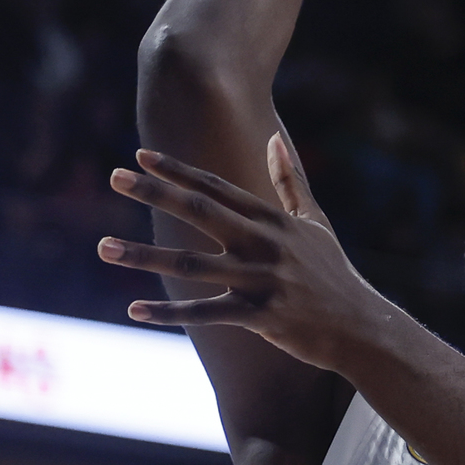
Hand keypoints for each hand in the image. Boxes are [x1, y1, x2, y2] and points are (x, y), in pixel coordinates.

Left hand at [100, 138, 381, 373]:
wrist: (360, 326)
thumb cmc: (333, 275)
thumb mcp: (315, 222)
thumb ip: (291, 181)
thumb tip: (274, 138)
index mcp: (272, 219)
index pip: (216, 187)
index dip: (177, 171)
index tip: (140, 156)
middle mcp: (264, 243)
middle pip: (199, 211)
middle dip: (155, 193)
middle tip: (114, 177)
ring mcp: (261, 278)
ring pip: (192, 264)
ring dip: (144, 255)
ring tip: (103, 247)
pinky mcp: (261, 314)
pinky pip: (206, 313)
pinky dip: (169, 313)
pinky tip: (134, 309)